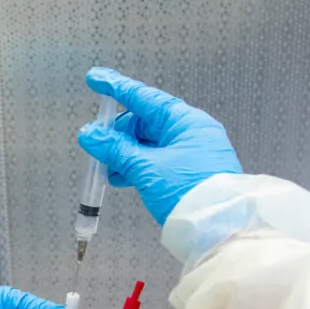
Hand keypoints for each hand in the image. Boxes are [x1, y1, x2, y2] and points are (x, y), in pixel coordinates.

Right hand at [78, 67, 242, 224]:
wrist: (219, 230)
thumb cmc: (189, 193)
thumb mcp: (146, 168)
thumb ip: (115, 149)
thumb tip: (90, 134)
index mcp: (185, 121)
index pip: (143, 97)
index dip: (116, 87)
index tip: (95, 79)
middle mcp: (190, 132)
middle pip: (144, 122)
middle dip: (118, 133)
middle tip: (97, 146)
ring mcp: (191, 153)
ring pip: (149, 144)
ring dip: (125, 153)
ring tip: (108, 169)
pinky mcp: (189, 172)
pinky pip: (156, 160)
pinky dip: (137, 166)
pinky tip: (122, 178)